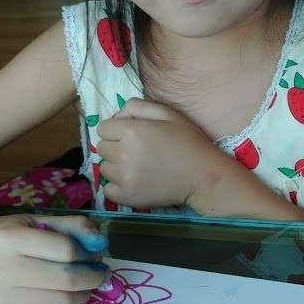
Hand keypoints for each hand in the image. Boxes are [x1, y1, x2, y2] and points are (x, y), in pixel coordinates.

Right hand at [0, 215, 110, 303]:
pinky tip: (65, 295)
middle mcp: (2, 269)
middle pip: (66, 279)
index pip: (66, 250)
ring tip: (86, 286)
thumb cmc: (13, 236)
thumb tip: (101, 242)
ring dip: (84, 295)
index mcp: (10, 239)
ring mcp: (1, 297)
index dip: (88, 254)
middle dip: (92, 277)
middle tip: (100, 273)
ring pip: (62, 303)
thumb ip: (74, 227)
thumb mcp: (40, 221)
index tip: (95, 255)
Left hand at [97, 98, 217, 207]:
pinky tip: (134, 182)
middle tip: (136, 152)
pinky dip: (117, 187)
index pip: (103, 128)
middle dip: (115, 147)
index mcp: (131, 131)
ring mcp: (124, 178)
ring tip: (137, 168)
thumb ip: (137, 107)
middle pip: (101, 148)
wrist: (202, 176)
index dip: (116, 130)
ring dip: (116, 167)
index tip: (130, 136)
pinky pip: (108, 190)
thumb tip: (115, 117)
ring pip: (104, 169)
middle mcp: (123, 154)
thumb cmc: (187, 141)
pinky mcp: (127, 197)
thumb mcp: (167, 113)